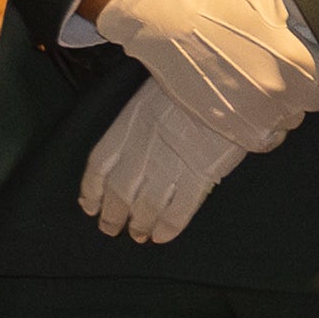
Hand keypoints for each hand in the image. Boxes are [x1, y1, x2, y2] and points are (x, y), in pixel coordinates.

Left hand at [76, 88, 249, 244]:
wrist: (230, 80)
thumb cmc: (193, 80)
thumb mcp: (155, 90)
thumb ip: (141, 117)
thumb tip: (134, 139)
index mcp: (129, 123)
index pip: (100, 164)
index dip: (92, 189)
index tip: (88, 205)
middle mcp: (144, 148)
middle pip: (120, 190)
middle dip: (113, 215)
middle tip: (110, 229)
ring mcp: (171, 164)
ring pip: (146, 205)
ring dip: (140, 224)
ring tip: (139, 235)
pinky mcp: (200, 176)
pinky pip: (179, 210)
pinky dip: (168, 227)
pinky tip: (162, 237)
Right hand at [86, 0, 318, 151]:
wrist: (168, 20)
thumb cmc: (217, 3)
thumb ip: (300, 19)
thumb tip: (317, 29)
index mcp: (299, 61)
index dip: (315, 72)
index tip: (301, 66)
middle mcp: (283, 92)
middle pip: (310, 103)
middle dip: (298, 89)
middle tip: (276, 73)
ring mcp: (257, 113)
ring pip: (287, 121)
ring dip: (279, 108)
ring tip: (257, 88)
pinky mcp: (231, 126)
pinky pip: (265, 140)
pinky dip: (263, 129)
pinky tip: (252, 110)